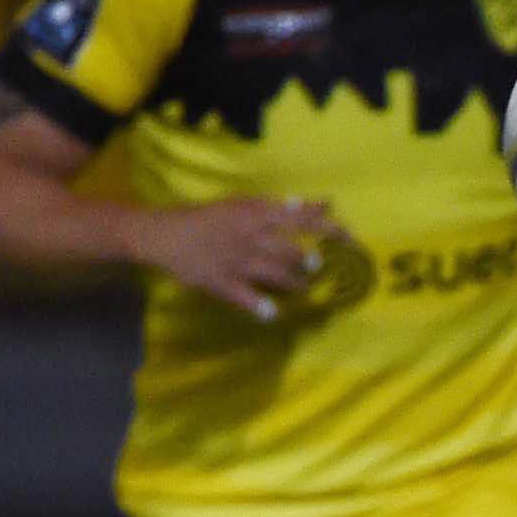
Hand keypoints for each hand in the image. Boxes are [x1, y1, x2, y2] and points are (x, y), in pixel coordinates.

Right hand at [131, 196, 336, 320]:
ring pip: (277, 275)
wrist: (166, 234)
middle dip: (312, 263)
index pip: (301, 219)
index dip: (328, 229)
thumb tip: (307, 203)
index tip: (350, 238)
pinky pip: (247, 297)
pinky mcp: (222, 282)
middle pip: (293, 251)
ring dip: (296, 284)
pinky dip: (262, 306)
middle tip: (320, 269)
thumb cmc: (207, 218)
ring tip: (303, 289)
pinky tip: (273, 313)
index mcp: (256, 214)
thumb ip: (273, 207)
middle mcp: (251, 236)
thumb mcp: (240, 205)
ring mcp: (237, 261)